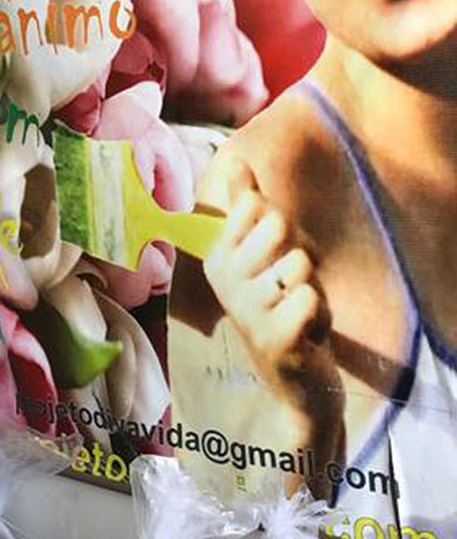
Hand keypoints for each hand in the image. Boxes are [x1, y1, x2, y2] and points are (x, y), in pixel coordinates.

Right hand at [204, 158, 333, 385]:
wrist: (292, 378)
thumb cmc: (278, 307)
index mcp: (217, 257)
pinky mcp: (272, 337)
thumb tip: (235, 160)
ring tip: (298, 311)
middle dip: (302, 254)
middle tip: (292, 286)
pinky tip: (306, 333)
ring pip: (301, 264)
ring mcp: (245, 309)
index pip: (258, 206)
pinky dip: (320, 316)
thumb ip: (246, 206)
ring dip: (313, 288)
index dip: (283, 227)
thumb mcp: (261, 254)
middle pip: (280, 226)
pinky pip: (312, 299)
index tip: (274, 258)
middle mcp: (224, 281)